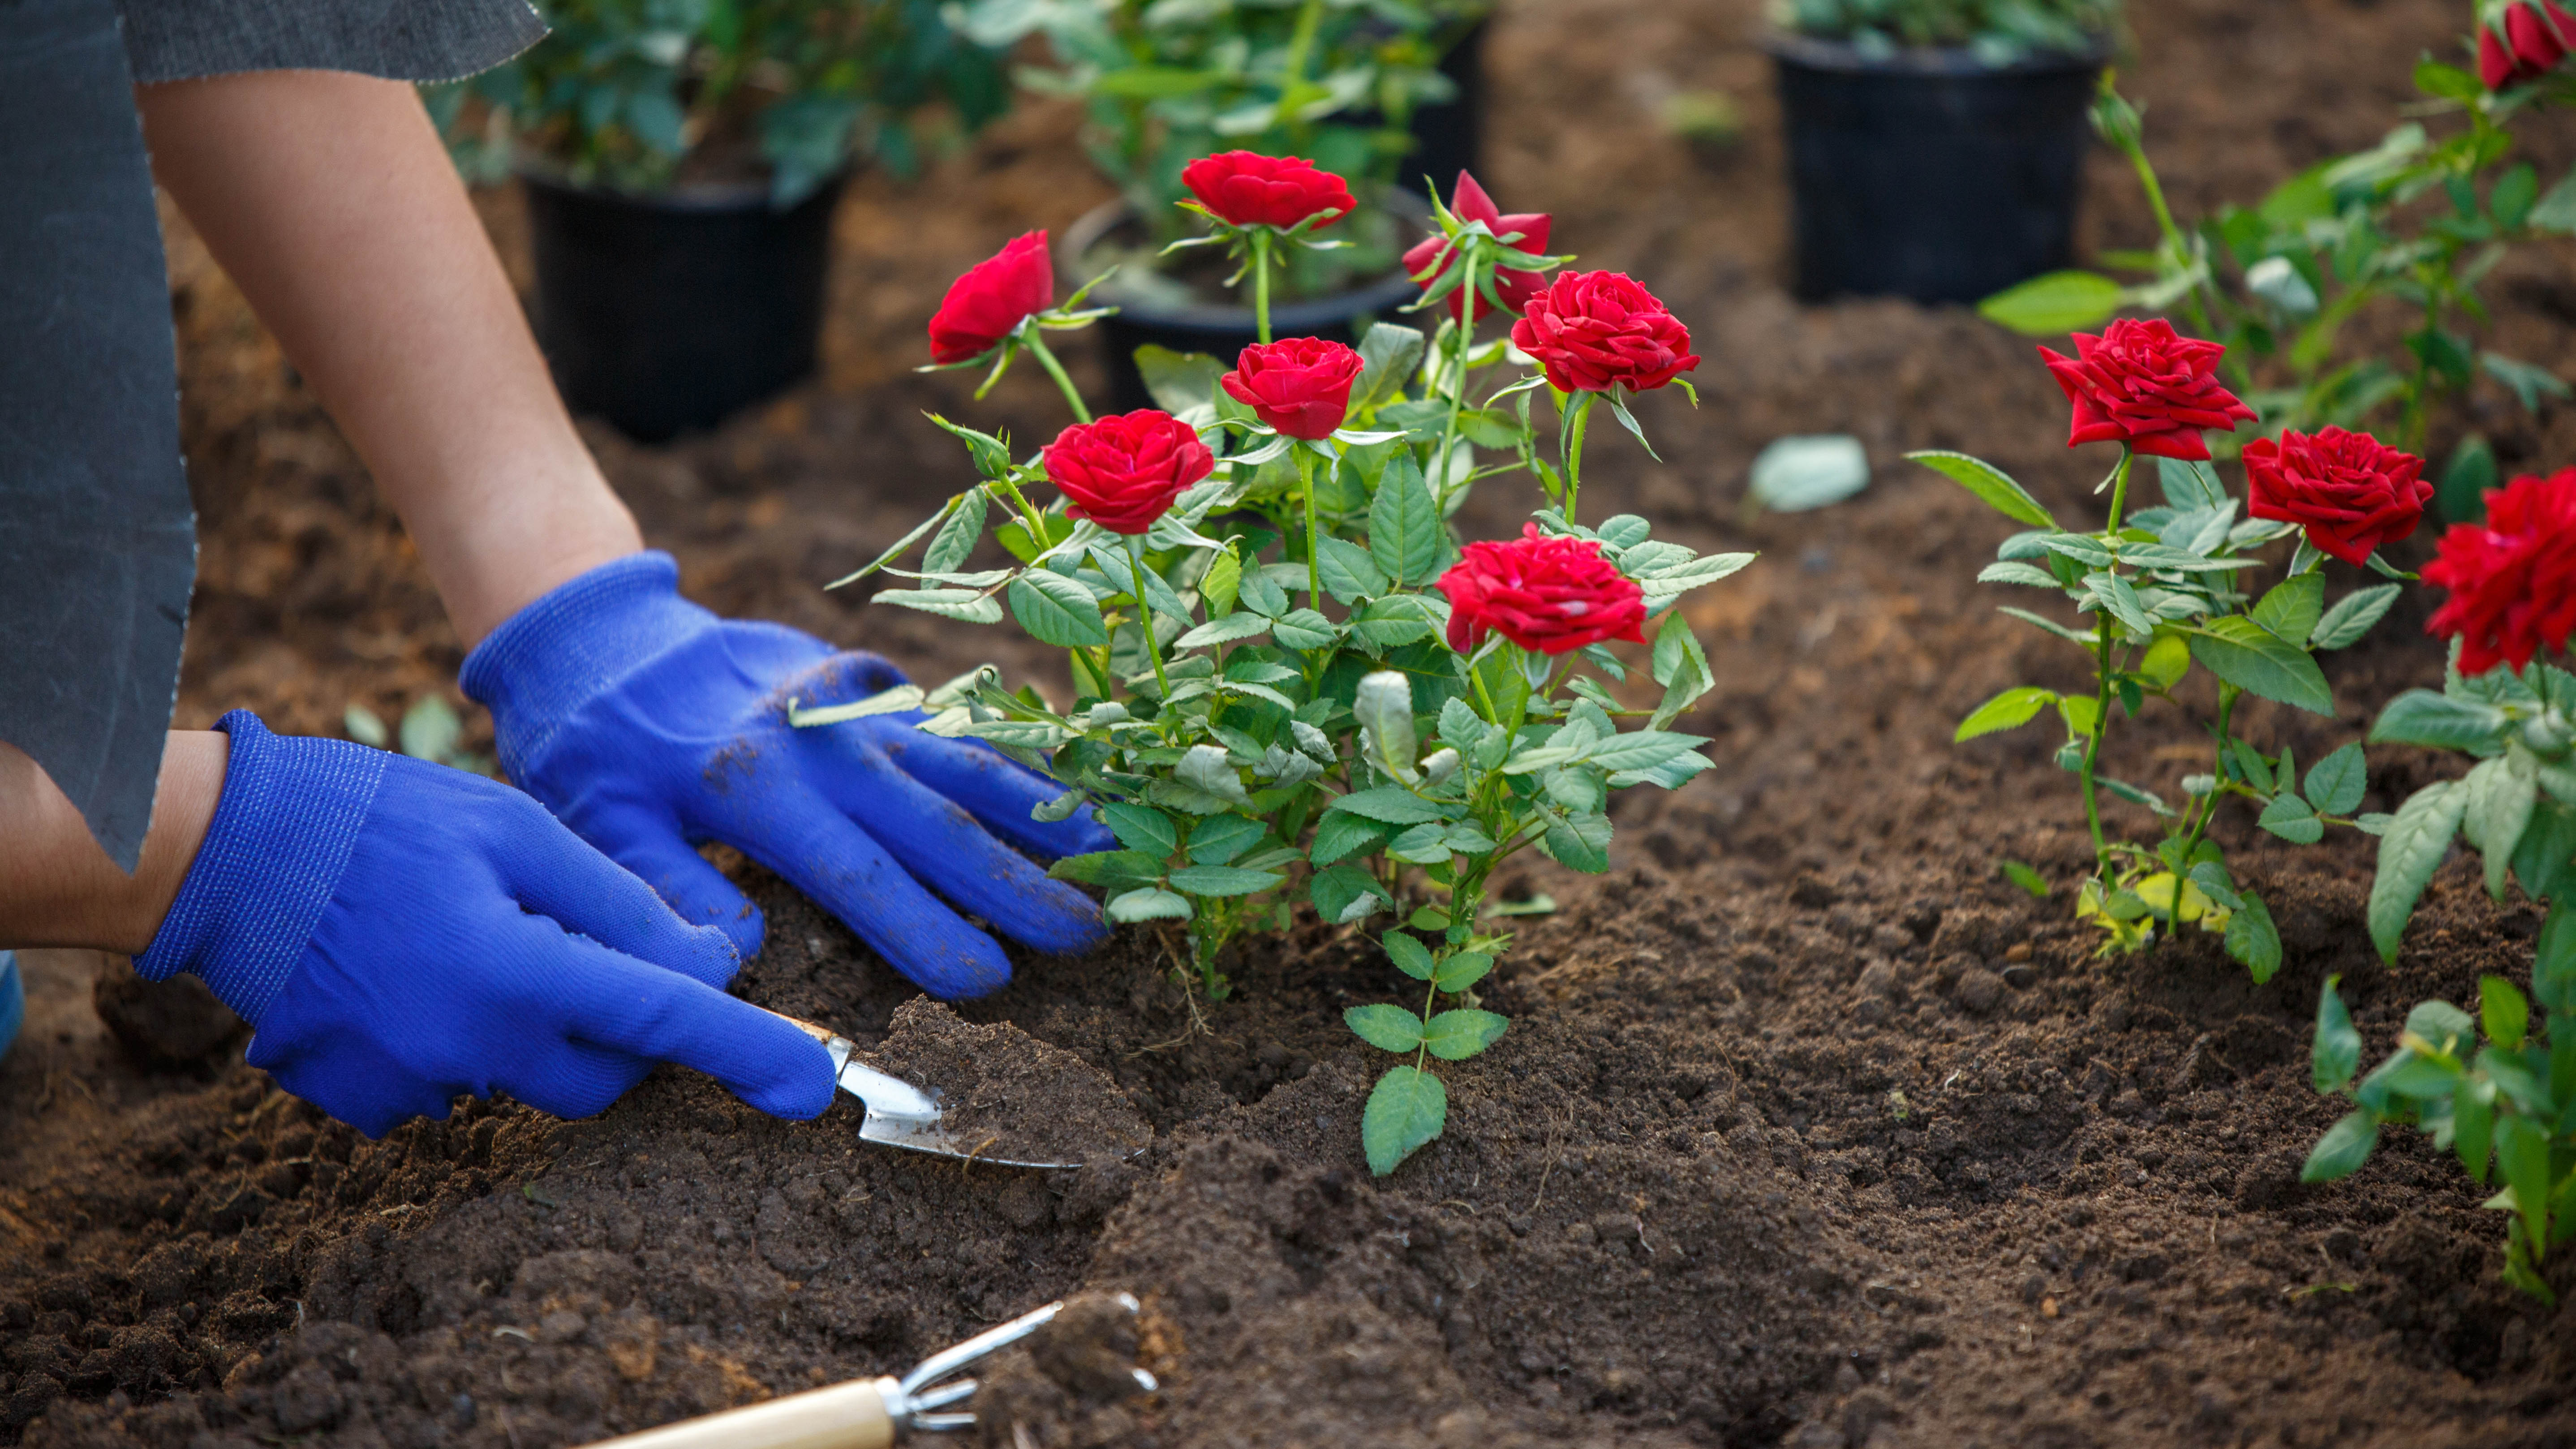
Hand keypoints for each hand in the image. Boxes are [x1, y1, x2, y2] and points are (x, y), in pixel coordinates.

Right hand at [136, 712, 834, 1136]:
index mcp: (513, 971)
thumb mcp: (514, 830)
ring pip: (528, 1078)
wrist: (226, 853)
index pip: (664, 1022)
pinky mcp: (366, 1100)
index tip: (813, 1087)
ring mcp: (410, 1085)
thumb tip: (710, 962)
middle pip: (604, 1077)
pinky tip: (416, 973)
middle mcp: (468, 1047)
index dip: (749, 1051)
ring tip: (467, 936)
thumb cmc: (379, 820)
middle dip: (624, 1031)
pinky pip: (455, 1084)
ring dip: (533, 1022)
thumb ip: (617, 904)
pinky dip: (463, 1037)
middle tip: (583, 948)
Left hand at [460, 553, 1112, 998]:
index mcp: (755, 787)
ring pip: (961, 763)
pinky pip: (951, 725)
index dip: (925, 929)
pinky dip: (1011, 757)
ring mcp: (853, 707)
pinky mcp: (868, 685)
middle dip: (1017, 884)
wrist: (603, 631)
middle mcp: (822, 743)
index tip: (989, 983)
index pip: (858, 874)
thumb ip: (662, 889)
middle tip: (1090, 935)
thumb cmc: (592, 745)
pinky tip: (1063, 783)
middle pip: (935, 822)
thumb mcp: (594, 822)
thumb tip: (734, 960)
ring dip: (1037, 810)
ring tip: (1106, 848)